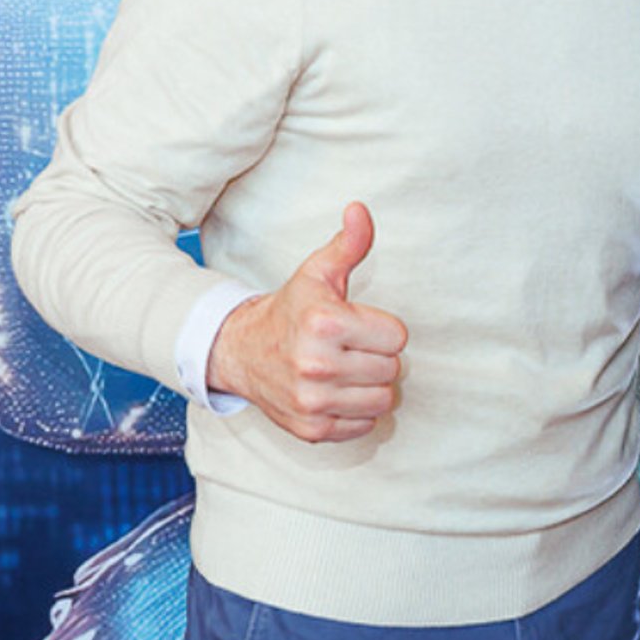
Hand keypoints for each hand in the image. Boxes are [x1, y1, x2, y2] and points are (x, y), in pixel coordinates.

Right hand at [206, 202, 408, 442]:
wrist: (242, 351)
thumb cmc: (291, 309)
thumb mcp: (318, 272)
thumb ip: (348, 243)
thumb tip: (360, 210)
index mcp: (324, 323)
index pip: (397, 337)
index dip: (382, 329)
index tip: (359, 325)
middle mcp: (317, 364)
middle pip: (391, 369)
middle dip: (377, 356)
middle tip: (350, 348)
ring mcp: (312, 401)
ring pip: (383, 399)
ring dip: (371, 385)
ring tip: (347, 369)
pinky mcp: (311, 429)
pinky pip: (365, 425)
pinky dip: (357, 411)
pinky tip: (337, 392)